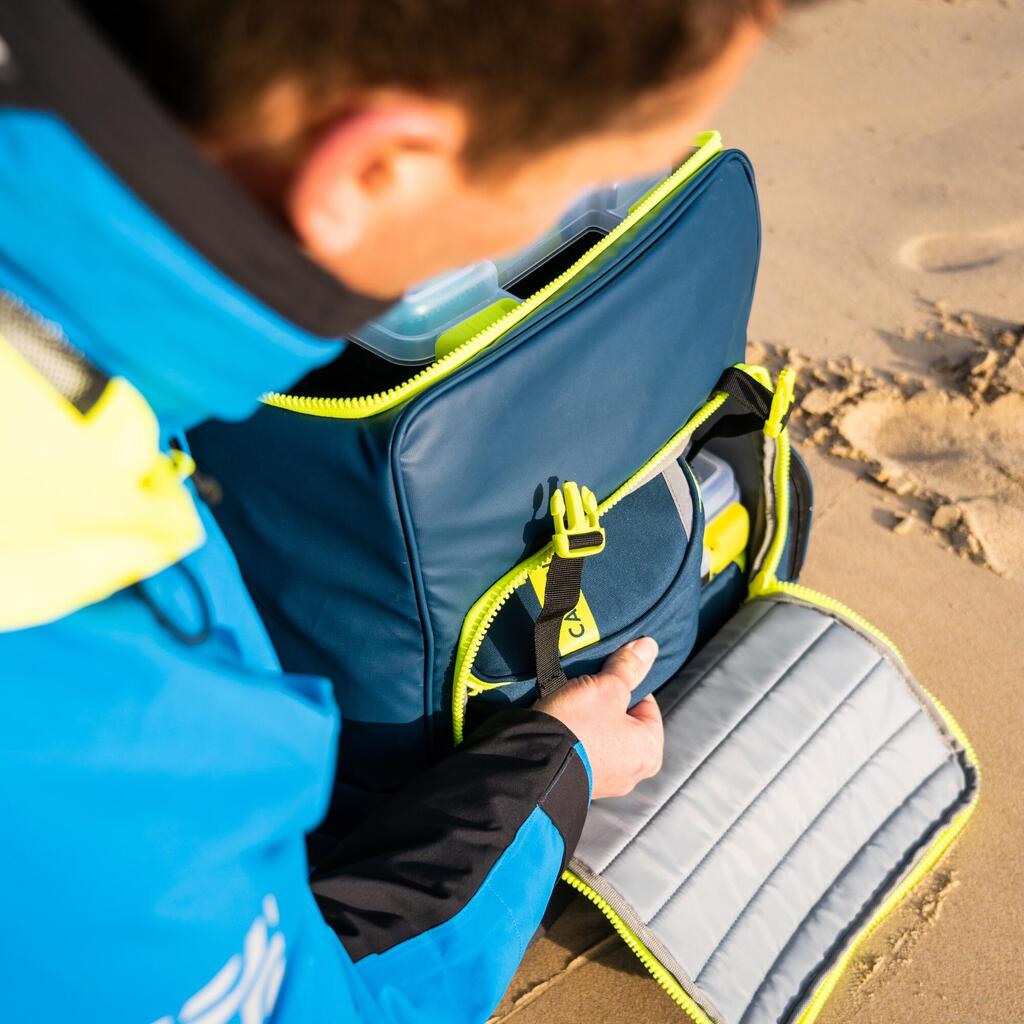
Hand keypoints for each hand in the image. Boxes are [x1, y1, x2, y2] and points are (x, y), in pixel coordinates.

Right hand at [535, 637, 663, 798]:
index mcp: (649, 751)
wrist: (531, 762)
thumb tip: (649, 646)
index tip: (606, 676)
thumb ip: (629, 667)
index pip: (646, 704)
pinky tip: (560, 724)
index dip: (625, 684)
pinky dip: (573, 737)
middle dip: (605, 703)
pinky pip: (581, 751)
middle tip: (586, 689)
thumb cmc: (579, 726)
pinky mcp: (577, 782)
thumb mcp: (607, 687)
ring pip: (600, 736)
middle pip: (622, 721)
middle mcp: (631, 773)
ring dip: (587, 720)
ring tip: (570, 705)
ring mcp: (603, 782)